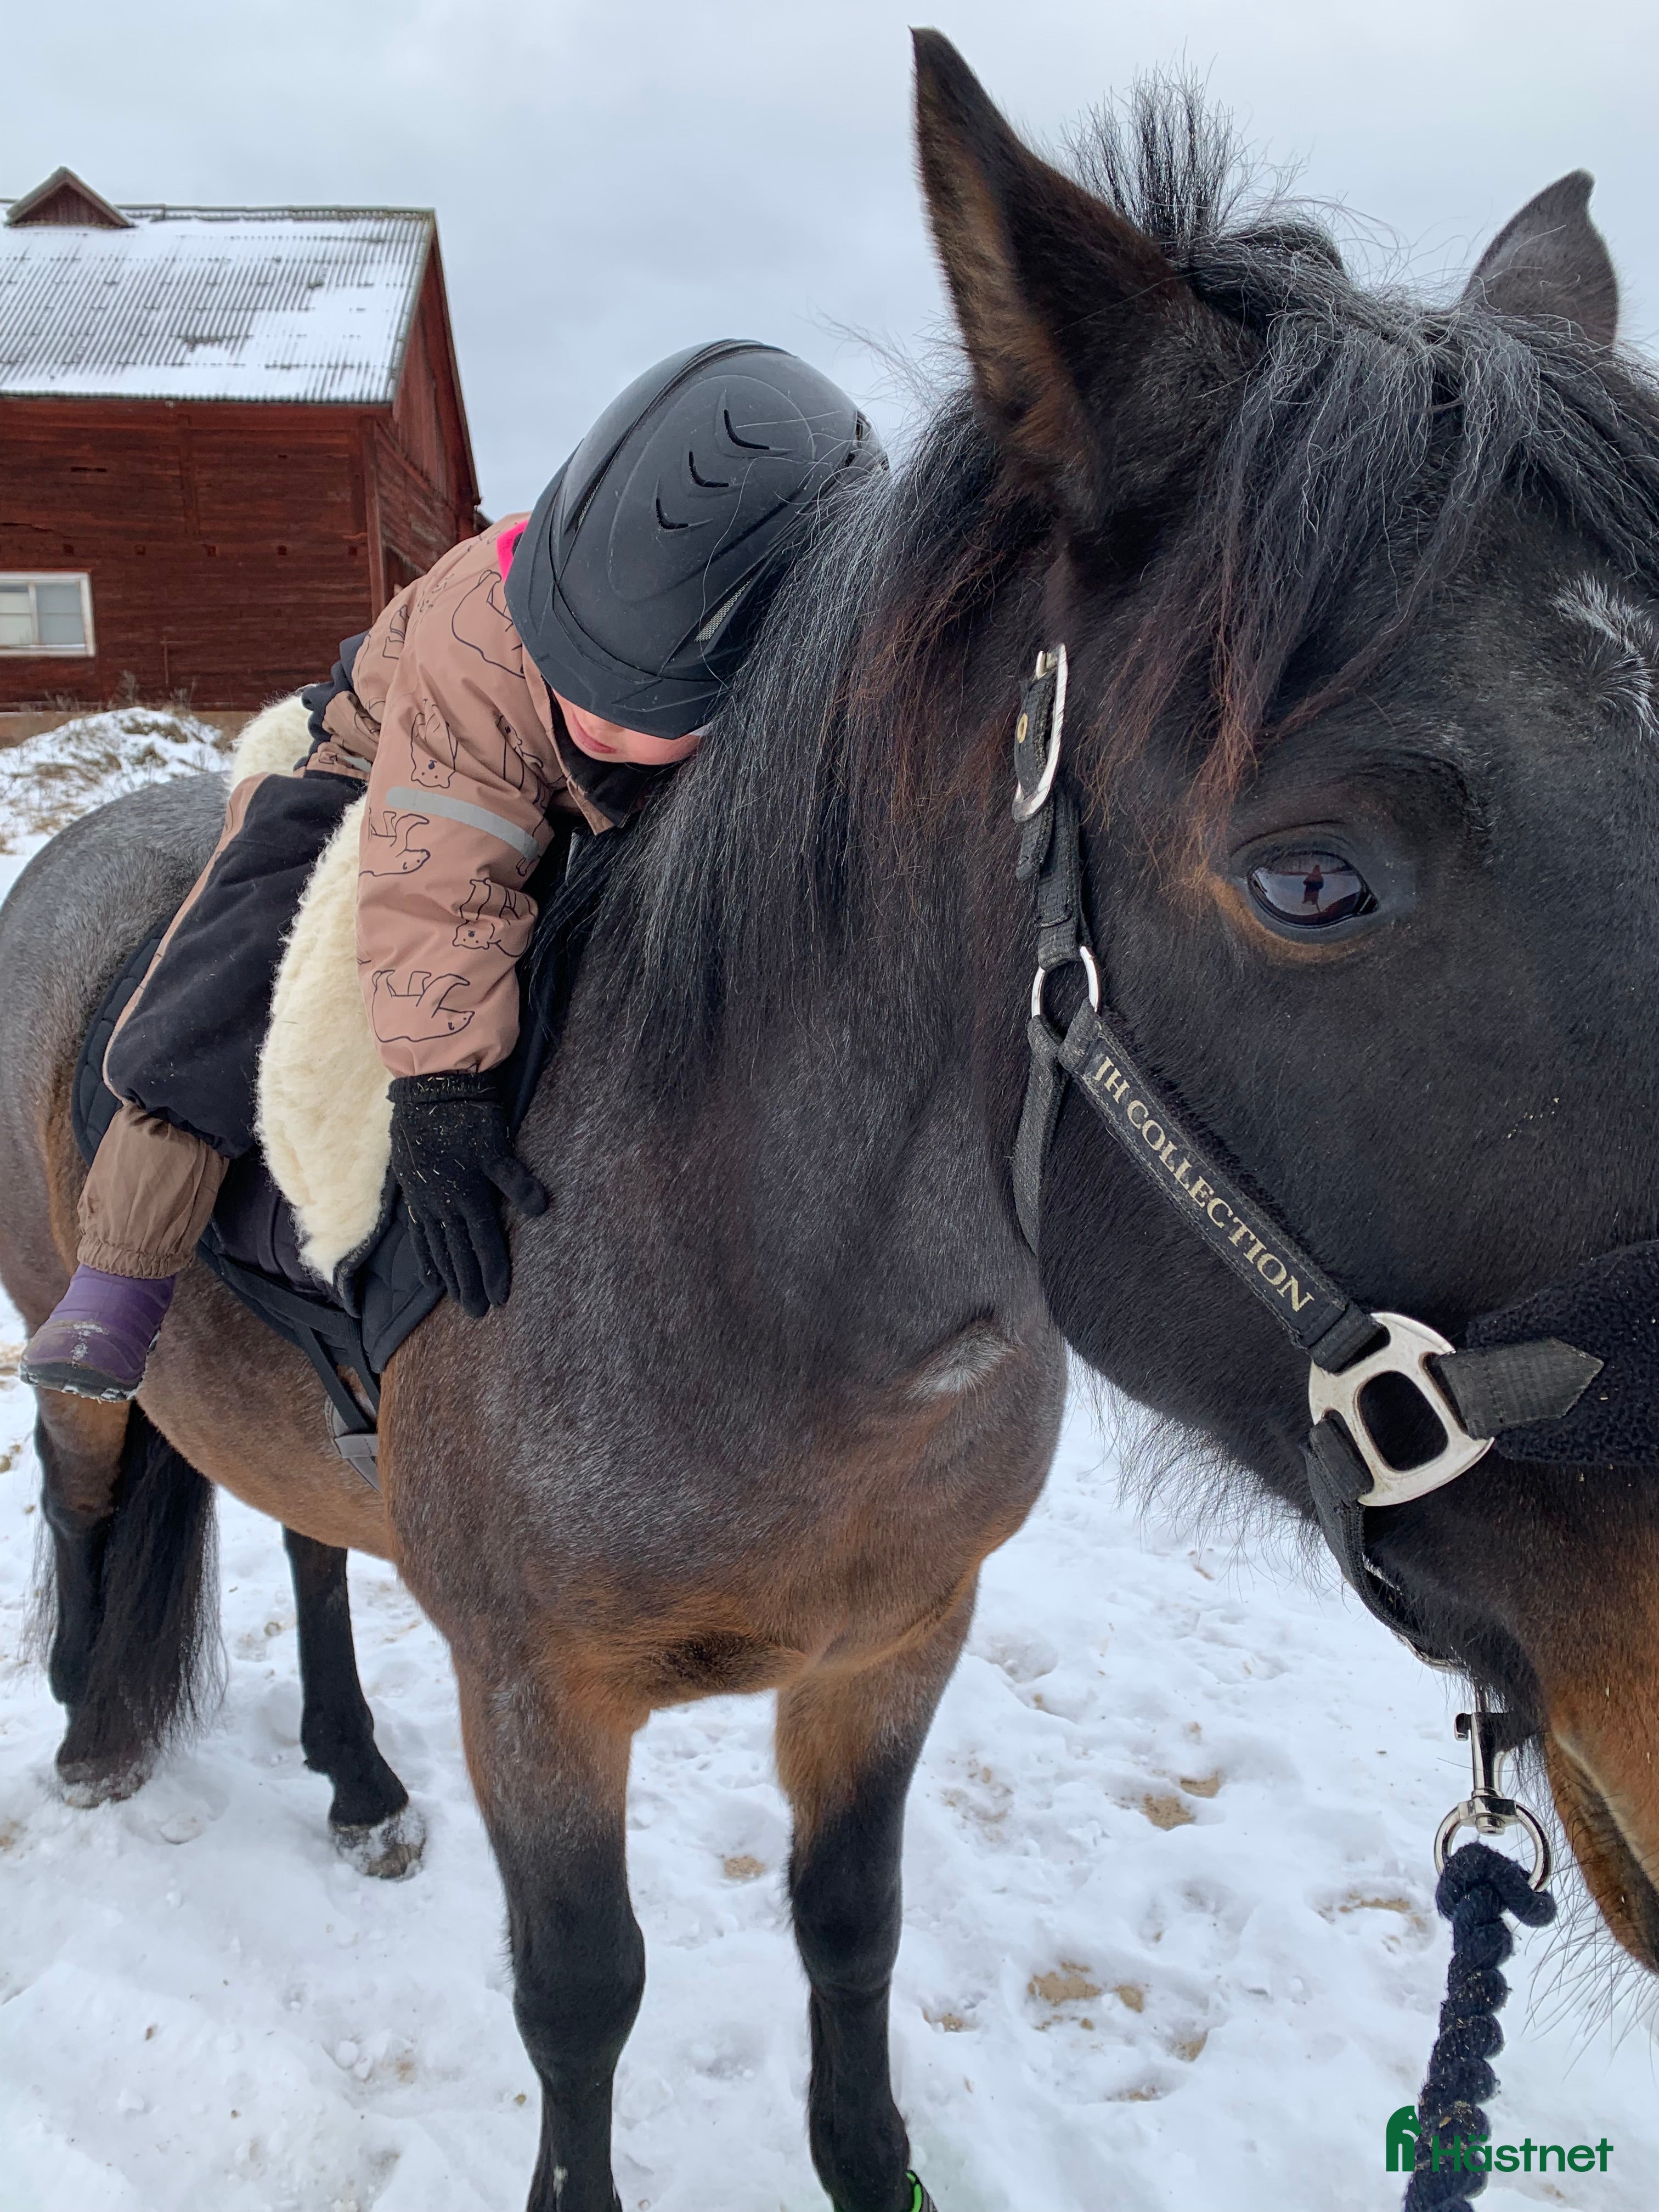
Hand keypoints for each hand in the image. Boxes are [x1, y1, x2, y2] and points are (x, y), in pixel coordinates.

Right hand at [387, 1072, 547, 1317]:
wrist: (430, 1091)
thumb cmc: (470, 1116)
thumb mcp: (498, 1147)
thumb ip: (517, 1181)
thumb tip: (541, 1210)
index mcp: (469, 1196)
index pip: (484, 1244)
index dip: (493, 1272)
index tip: (500, 1300)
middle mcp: (444, 1205)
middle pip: (459, 1254)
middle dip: (470, 1285)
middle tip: (478, 1313)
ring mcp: (425, 1201)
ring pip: (438, 1248)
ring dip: (449, 1277)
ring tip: (457, 1300)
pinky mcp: (413, 1192)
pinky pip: (418, 1233)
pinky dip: (424, 1257)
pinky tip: (427, 1276)